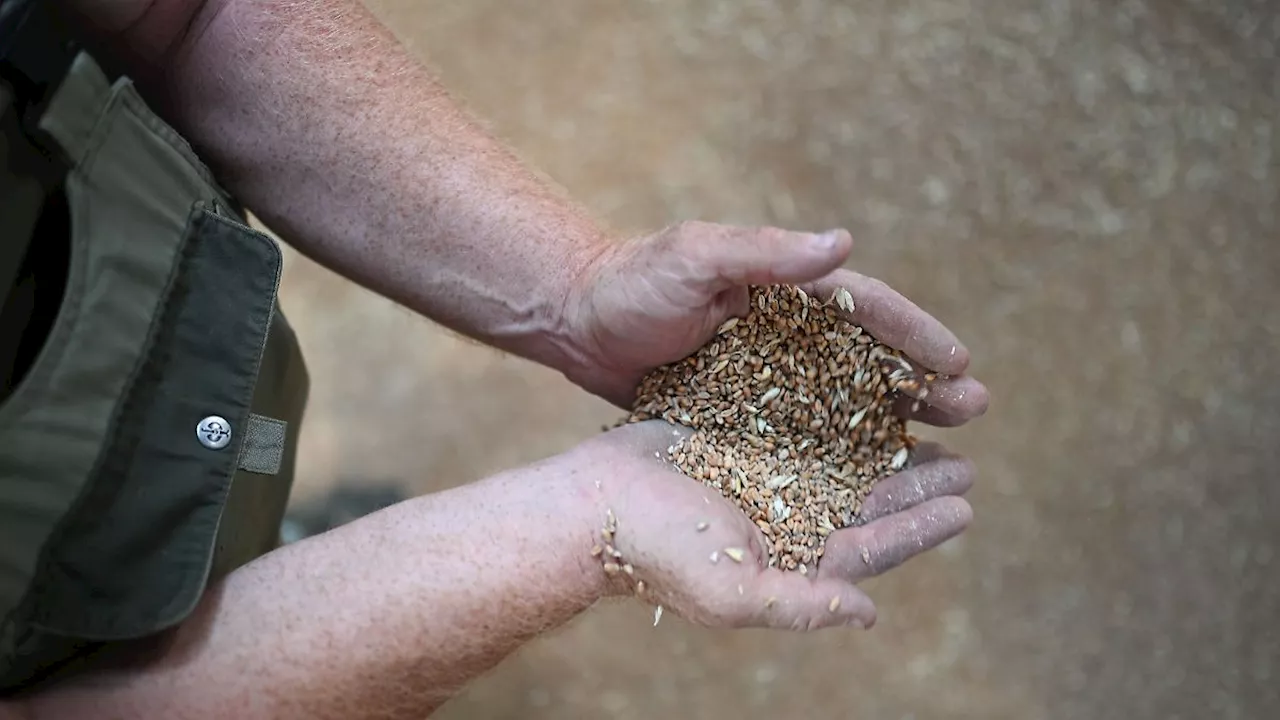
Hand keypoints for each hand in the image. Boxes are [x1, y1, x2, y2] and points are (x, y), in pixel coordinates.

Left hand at [563, 222, 989, 423]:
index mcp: (788, 290)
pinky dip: (843, 456)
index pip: (867, 308)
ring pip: (848, 404)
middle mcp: (790, 333)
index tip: (958, 361)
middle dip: (924, 382)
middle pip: (872, 359)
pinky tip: (873, 483)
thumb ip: (764, 253)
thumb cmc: (634, 282)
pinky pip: (806, 437)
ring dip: (897, 423)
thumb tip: (844, 243)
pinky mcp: (747, 414)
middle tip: (974, 408)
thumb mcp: (695, 257)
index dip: (915, 334)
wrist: (576, 322)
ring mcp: (771, 377)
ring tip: (946, 449)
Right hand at [566, 420, 974, 630]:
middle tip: (965, 463)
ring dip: (887, 443)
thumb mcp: (732, 590)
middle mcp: (785, 518)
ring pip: (842, 457)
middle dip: (917, 483)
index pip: (871, 547)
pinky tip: (867, 390)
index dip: (920, 527)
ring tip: (933, 426)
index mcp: (790, 559)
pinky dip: (840, 407)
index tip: (966, 506)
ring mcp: (764, 474)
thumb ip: (802, 605)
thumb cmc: (656, 551)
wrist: (590, 501)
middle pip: (866, 500)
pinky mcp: (742, 434)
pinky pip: (803, 419)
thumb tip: (869, 613)